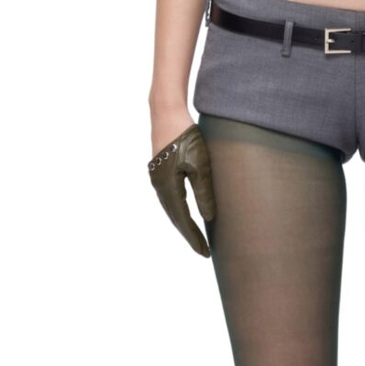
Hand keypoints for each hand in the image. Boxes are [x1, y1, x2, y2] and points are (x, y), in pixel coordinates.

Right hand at [148, 122, 216, 256]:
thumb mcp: (201, 164)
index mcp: (168, 187)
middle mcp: (158, 185)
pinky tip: (185, 214)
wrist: (166, 112)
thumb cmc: (186, 135)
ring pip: (171, 209)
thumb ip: (204, 192)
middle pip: (174, 218)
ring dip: (183, 224)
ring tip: (196, 238)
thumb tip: (208, 218)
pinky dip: (178, 211)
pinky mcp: (158, 171)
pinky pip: (169, 199)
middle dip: (189, 235)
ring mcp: (156, 178)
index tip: (205, 253)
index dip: (194, 237)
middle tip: (203, 252)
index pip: (183, 220)